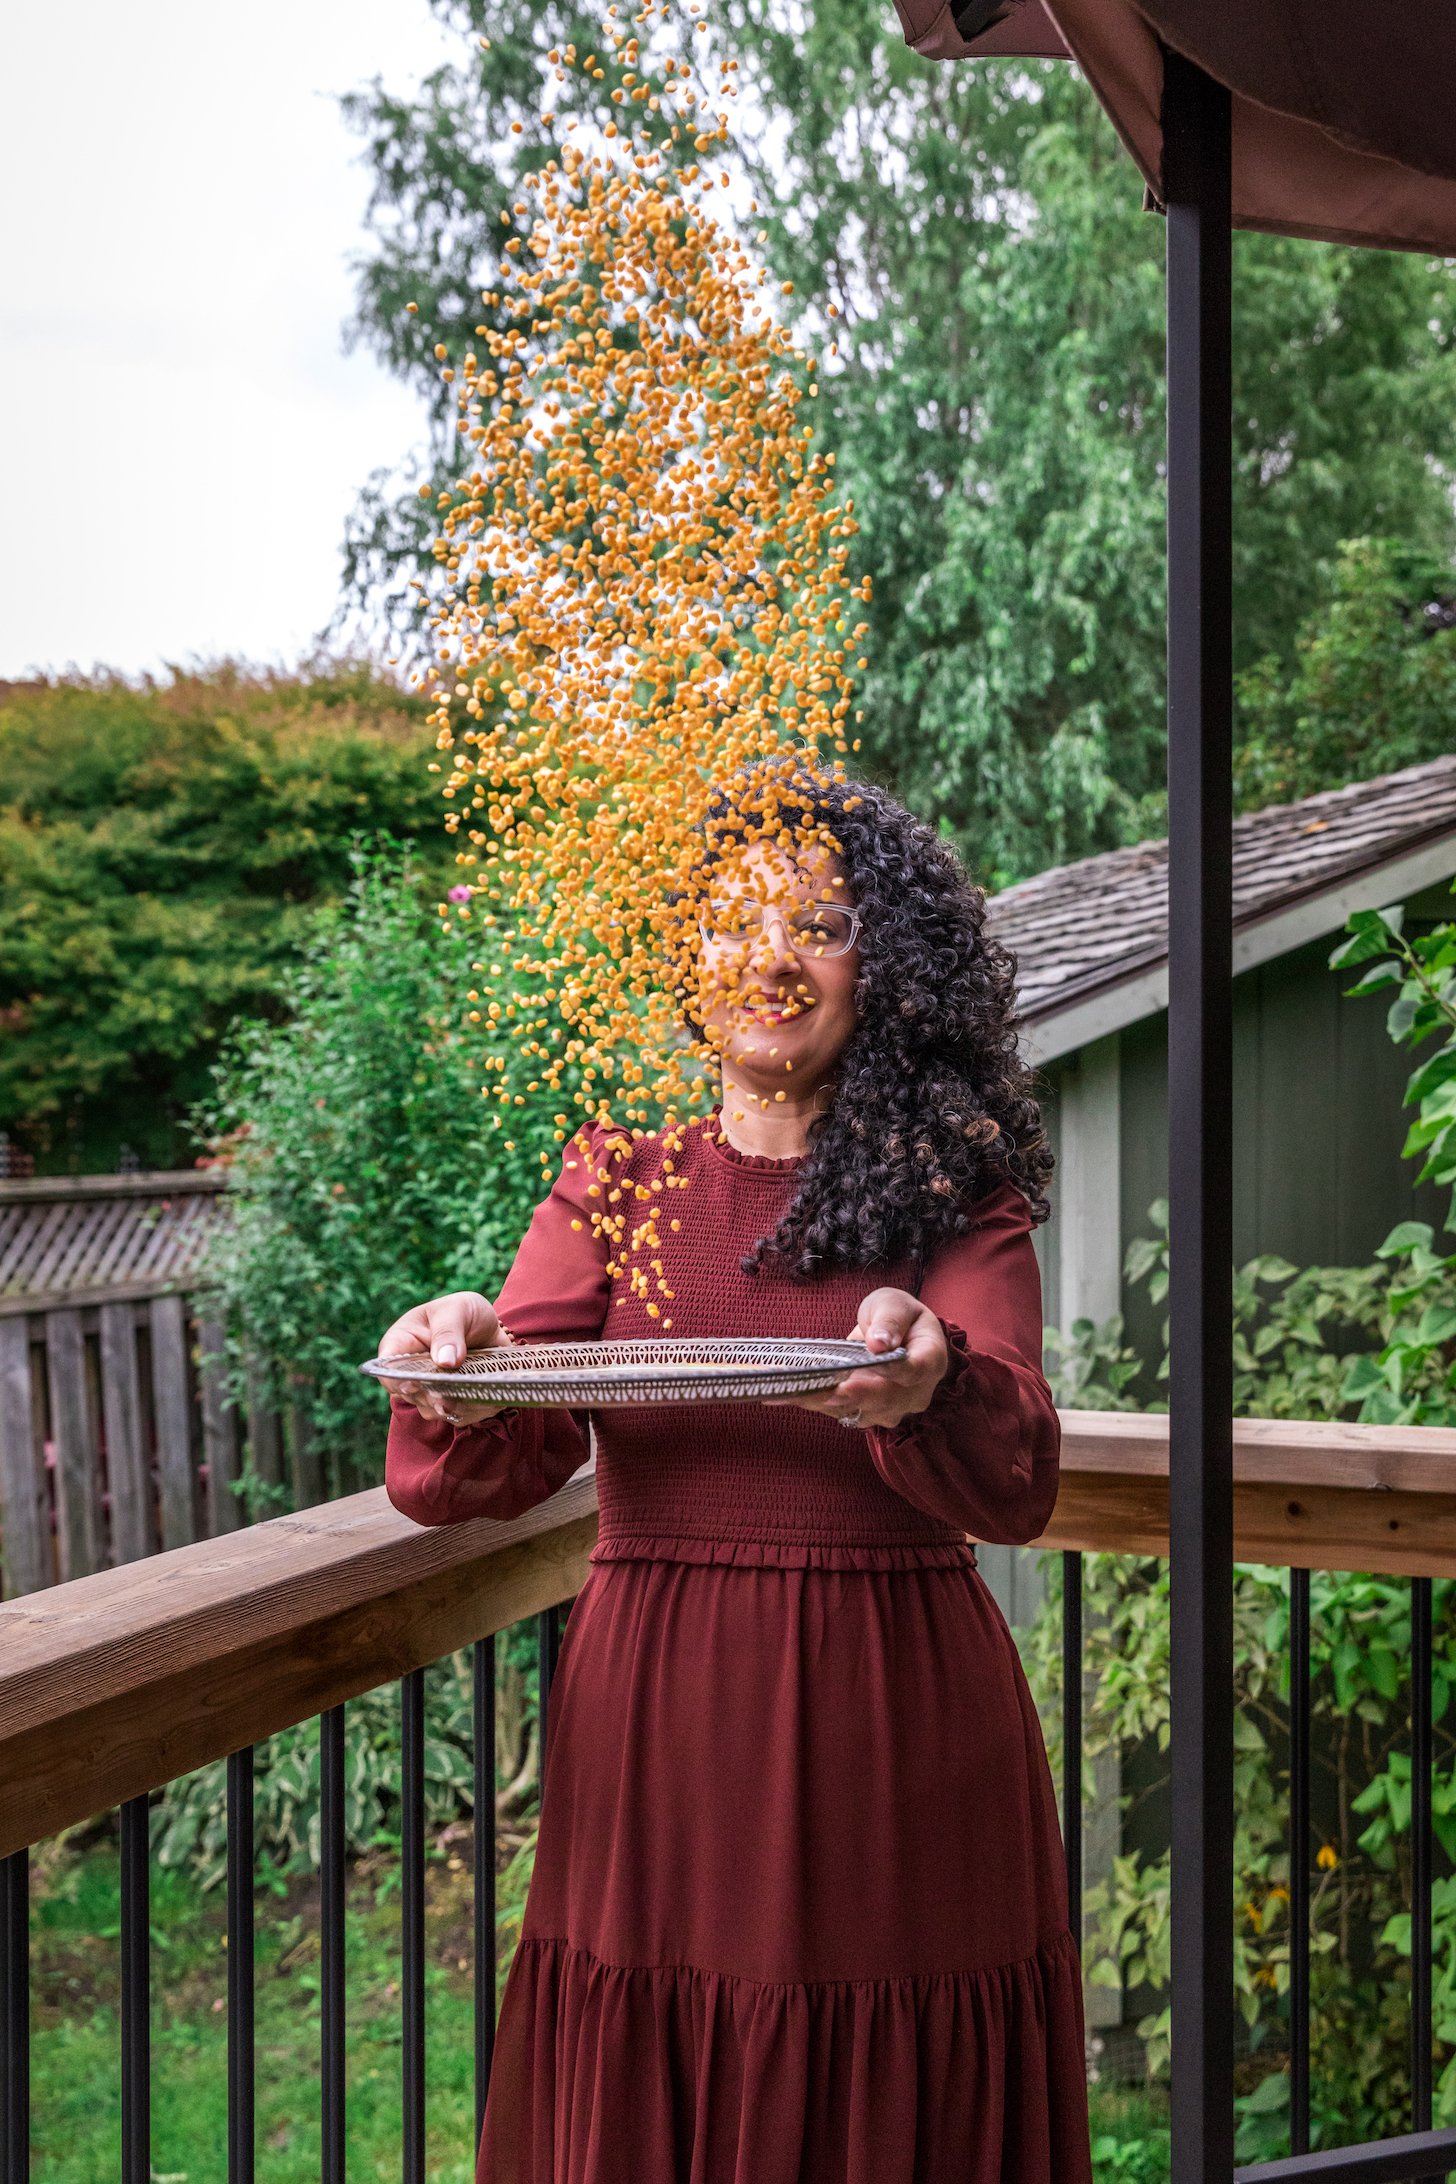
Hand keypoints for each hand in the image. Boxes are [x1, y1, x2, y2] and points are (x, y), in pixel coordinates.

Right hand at [377, 1290, 512, 1424]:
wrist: (489, 1327)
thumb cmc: (464, 1312)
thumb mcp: (457, 1310)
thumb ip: (448, 1331)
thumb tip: (445, 1361)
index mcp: (401, 1343)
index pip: (387, 1369)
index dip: (397, 1380)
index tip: (415, 1384)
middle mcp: (410, 1371)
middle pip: (411, 1395)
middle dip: (432, 1397)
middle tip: (450, 1397)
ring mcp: (429, 1389)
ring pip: (433, 1411)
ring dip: (455, 1407)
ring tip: (477, 1394)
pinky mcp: (451, 1402)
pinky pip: (457, 1416)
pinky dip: (474, 1411)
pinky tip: (488, 1399)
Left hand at [786, 1288, 949, 1430]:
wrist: (895, 1336)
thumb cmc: (897, 1316)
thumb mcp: (894, 1304)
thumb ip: (890, 1320)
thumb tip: (880, 1343)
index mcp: (930, 1359)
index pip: (915, 1370)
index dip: (893, 1371)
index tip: (869, 1363)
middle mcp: (915, 1392)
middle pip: (886, 1399)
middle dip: (852, 1395)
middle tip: (823, 1390)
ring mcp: (892, 1408)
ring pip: (861, 1411)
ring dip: (825, 1402)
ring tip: (792, 1392)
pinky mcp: (867, 1414)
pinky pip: (841, 1412)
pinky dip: (816, 1403)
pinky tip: (786, 1395)